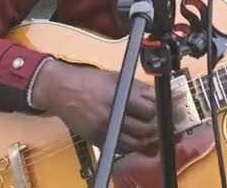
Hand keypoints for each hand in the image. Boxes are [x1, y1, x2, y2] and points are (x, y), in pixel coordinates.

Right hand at [30, 60, 157, 153]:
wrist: (62, 90)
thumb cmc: (88, 81)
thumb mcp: (117, 77)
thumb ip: (139, 89)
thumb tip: (157, 95)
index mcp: (120, 97)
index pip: (150, 110)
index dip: (159, 110)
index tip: (165, 109)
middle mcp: (113, 115)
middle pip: (145, 128)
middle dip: (155, 126)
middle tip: (159, 122)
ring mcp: (105, 130)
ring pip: (135, 143)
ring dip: (145, 139)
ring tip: (149, 131)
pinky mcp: (97, 139)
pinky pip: (120, 148)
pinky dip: (130, 145)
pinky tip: (133, 137)